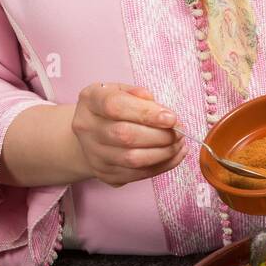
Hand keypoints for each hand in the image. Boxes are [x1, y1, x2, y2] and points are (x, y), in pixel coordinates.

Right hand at [70, 83, 186, 187]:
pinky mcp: (106, 174)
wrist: (92, 135)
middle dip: (160, 135)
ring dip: (164, 153)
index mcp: (90, 101)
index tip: (171, 117)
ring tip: (179, 143)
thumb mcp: (122, 91)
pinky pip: (139, 174)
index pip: (115, 106)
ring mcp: (94, 154)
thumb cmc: (113, 109)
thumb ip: (140, 95)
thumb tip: (162, 110)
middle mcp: (86, 128)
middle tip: (179, 132)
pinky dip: (163, 166)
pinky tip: (175, 155)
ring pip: (133, 159)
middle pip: (125, 135)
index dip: (147, 113)